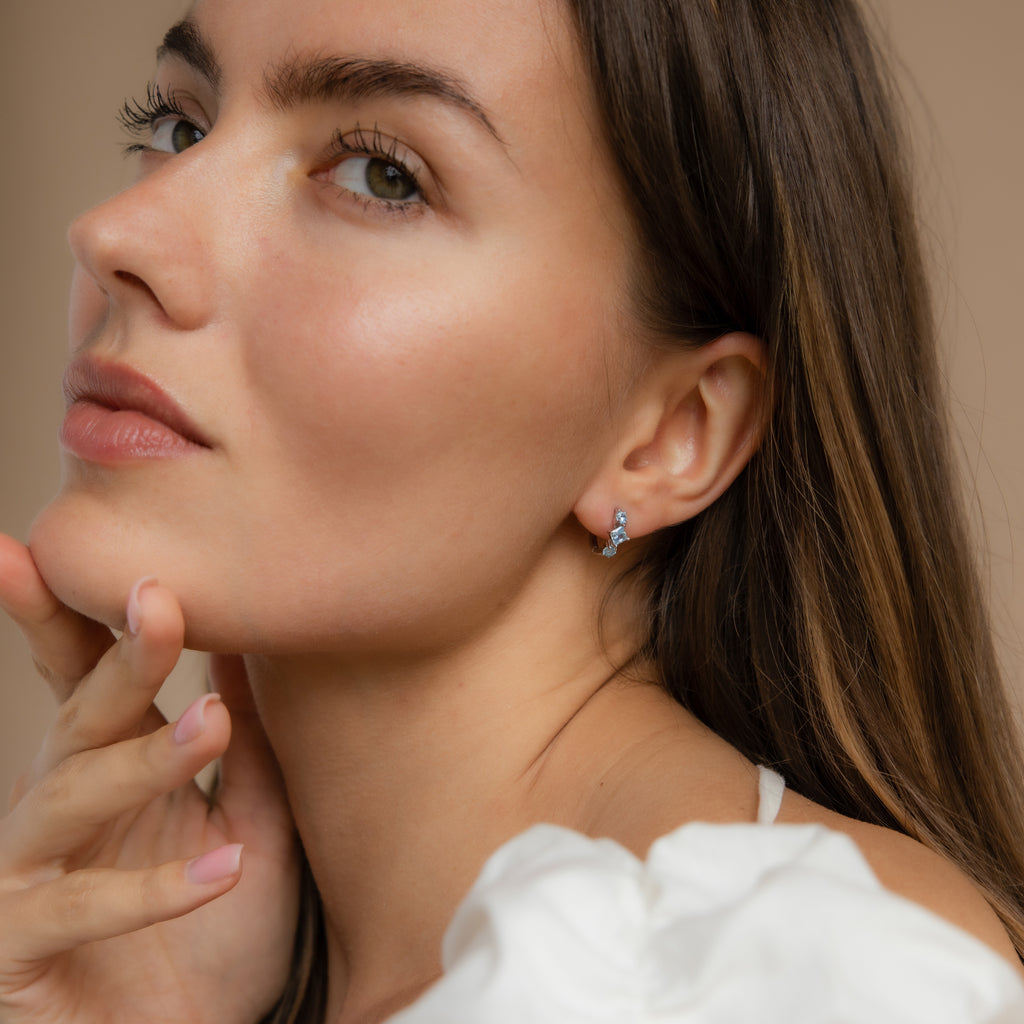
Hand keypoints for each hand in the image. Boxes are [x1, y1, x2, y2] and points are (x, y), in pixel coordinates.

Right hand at [0, 536, 300, 1023]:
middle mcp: (61, 811)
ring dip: (140, 760)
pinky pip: (76, 909)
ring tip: (208, 727)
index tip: (61, 545)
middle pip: (76, 719)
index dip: (68, 614)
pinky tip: (224, 867)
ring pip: (66, 797)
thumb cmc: (225, 934)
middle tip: (158, 600)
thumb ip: (243, 742)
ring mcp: (31, 879)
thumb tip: (246, 644)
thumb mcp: (255, 822)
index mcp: (110, 768)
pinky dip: (153, 888)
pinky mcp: (18, 950)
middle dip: (116, 660)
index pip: (84, 679)